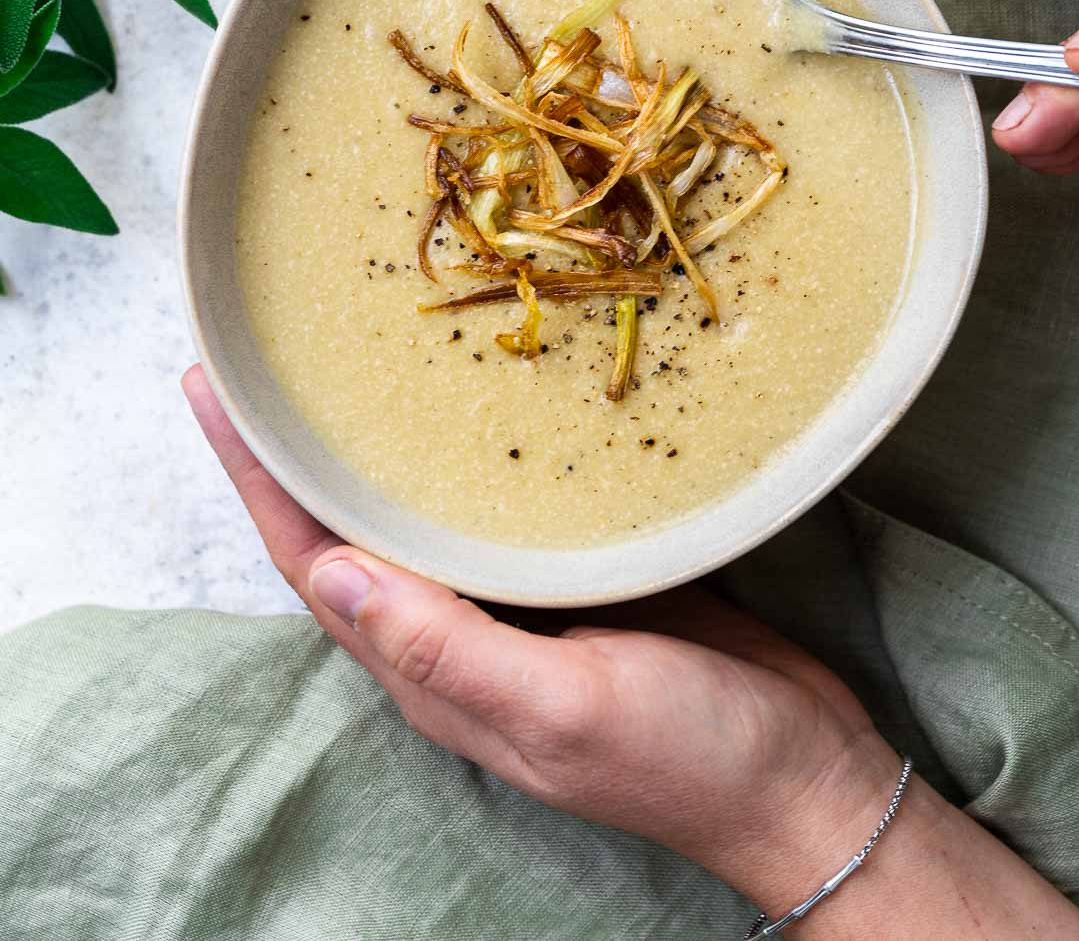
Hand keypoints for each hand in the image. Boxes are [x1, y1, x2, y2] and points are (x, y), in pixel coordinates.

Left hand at [183, 366, 1078, 935]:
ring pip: (418, 516)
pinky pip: (494, 510)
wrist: (805, 776)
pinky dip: (458, 458)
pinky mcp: (579, 579)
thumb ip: (444, 648)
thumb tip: (330, 578)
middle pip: (350, 534)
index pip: (316, 566)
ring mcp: (520, 607)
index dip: (256, 482)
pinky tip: (466, 408)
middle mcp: (458, 636)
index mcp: (433, 672)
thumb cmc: (688, 752)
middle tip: (260, 362)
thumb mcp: (562, 707)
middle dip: (294, 455)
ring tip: (337, 370)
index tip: (213, 393)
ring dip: (366, 451)